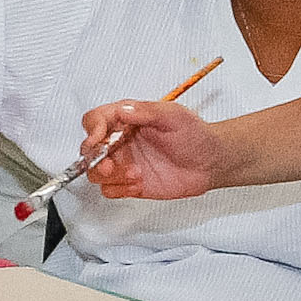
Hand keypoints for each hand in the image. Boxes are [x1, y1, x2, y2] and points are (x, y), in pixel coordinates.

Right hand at [80, 98, 227, 199]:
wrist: (211, 162)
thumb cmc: (195, 135)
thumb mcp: (174, 116)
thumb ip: (146, 112)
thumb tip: (123, 110)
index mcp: (127, 119)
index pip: (95, 120)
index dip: (92, 129)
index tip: (99, 138)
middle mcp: (121, 141)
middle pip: (89, 149)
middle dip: (95, 158)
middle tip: (109, 164)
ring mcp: (124, 163)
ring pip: (95, 172)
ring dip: (109, 176)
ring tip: (134, 174)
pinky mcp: (129, 184)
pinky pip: (109, 190)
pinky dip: (119, 189)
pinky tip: (138, 183)